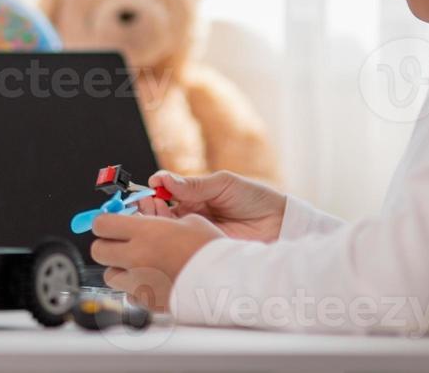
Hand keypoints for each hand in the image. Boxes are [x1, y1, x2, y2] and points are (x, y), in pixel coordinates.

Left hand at [90, 212, 224, 311]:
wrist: (227, 282)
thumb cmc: (211, 250)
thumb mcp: (189, 221)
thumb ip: (159, 219)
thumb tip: (141, 216)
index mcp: (145, 233)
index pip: (102, 224)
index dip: (105, 221)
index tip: (111, 222)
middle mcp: (137, 258)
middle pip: (98, 250)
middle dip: (107, 245)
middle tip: (120, 242)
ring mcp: (140, 283)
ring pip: (110, 275)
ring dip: (119, 267)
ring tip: (137, 263)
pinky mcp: (147, 302)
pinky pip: (128, 293)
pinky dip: (134, 287)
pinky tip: (151, 280)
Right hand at [136, 171, 286, 242]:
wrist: (279, 224)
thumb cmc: (255, 199)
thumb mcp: (224, 184)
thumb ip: (193, 184)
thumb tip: (163, 178)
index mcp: (194, 195)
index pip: (165, 191)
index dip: (155, 189)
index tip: (152, 188)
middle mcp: (191, 213)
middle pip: (159, 211)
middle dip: (150, 206)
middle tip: (152, 202)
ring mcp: (194, 231)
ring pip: (166, 228)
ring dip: (157, 222)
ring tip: (160, 215)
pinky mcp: (201, 249)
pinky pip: (180, 246)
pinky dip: (170, 241)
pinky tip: (169, 234)